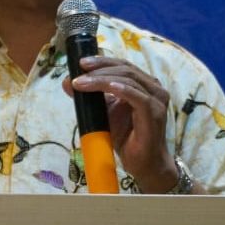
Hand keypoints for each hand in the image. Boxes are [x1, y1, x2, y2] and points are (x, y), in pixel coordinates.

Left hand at [63, 56, 177, 191]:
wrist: (143, 163)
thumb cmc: (127, 139)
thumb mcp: (104, 114)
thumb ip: (90, 98)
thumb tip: (67, 82)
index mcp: (143, 84)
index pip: (122, 65)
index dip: (102, 61)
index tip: (81, 63)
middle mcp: (153, 87)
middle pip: (126, 68)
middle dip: (100, 68)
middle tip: (79, 71)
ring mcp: (156, 99)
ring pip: (129, 80)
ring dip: (103, 79)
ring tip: (82, 83)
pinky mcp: (154, 112)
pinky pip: (137, 96)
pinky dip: (121, 90)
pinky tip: (108, 87)